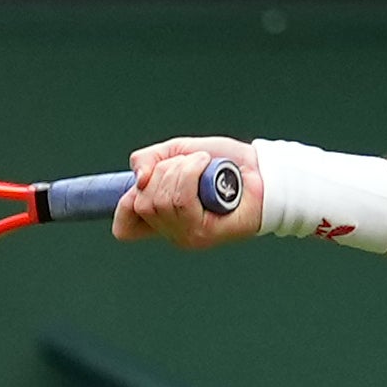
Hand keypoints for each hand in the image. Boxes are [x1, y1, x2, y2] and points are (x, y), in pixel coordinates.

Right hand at [110, 133, 254, 247]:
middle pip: (141, 205)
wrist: (261, 168)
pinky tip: (207, 166)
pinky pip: (182, 201)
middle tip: (189, 163)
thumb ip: (150, 160)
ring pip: (161, 201)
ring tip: (202, 163)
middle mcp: (172, 231)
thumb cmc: (224, 163)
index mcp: (162, 217)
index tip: (144, 182)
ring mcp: (187, 235)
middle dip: (162, 173)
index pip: (124, 228)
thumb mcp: (178, 152)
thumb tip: (137, 179)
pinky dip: (191, 173)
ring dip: (180, 170)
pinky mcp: (204, 233)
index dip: (124, 205)